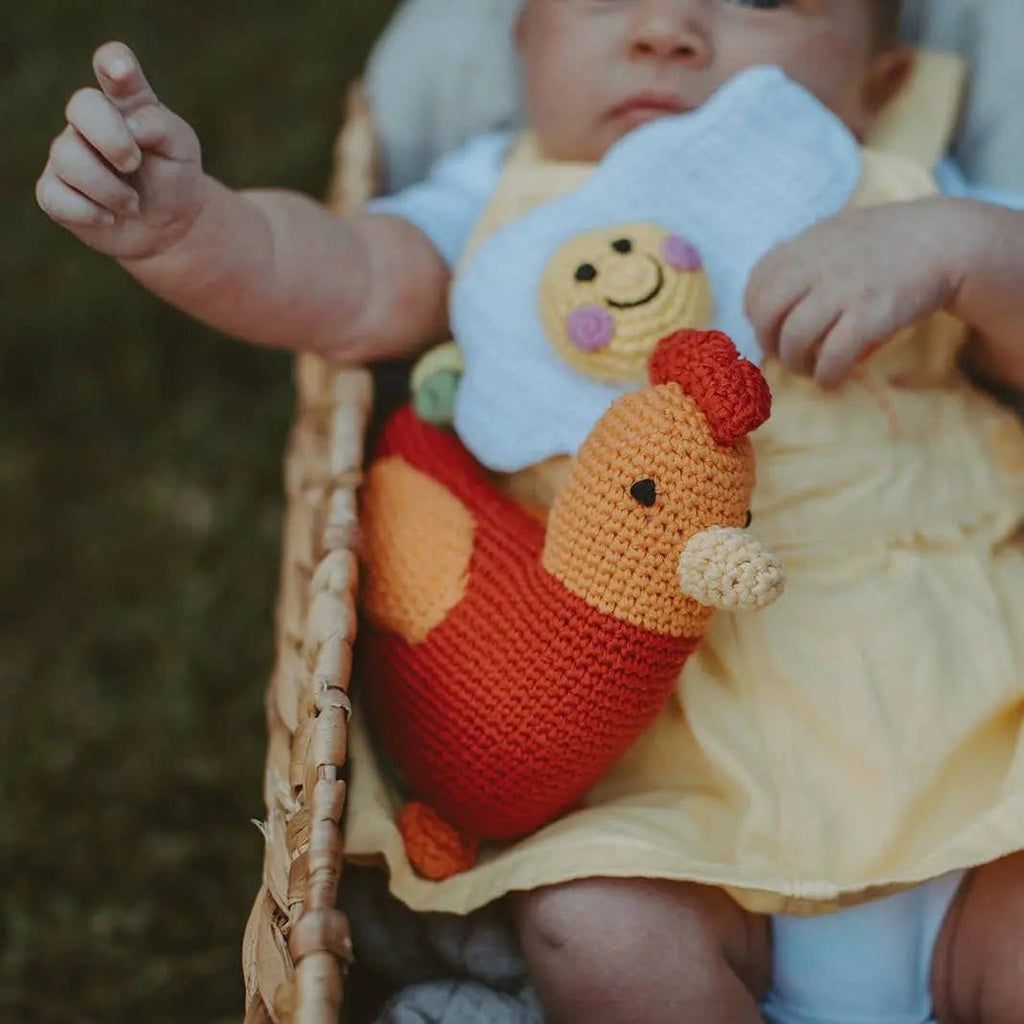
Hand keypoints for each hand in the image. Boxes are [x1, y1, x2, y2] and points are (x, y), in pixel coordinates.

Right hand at [36, 42, 205, 260]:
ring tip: (133, 204)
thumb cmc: (173, 178)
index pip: (113, 65)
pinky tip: (110, 217)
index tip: (123, 73)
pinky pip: (57, 196)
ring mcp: (68, 154)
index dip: (114, 63)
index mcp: (127, 103)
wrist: (170, 227)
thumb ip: (160, 127)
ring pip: (68, 157)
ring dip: (110, 190)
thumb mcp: (181, 150)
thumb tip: (131, 126)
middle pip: (82, 106)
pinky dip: (90, 213)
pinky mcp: (56, 191)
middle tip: (134, 164)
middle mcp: (91, 122)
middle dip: (112, 139)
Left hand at [745, 199, 962, 387]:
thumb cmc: (885, 242)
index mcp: (806, 245)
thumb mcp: (835, 235)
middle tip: (785, 354)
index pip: (757, 283)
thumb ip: (801, 259)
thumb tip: (766, 295)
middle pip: (766, 313)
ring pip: (794, 337)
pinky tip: (830, 379)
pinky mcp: (870, 314)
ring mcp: (843, 289)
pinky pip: (833, 354)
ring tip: (808, 369)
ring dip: (795, 363)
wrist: (944, 239)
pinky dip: (826, 374)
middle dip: (768, 342)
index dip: (756, 313)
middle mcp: (818, 265)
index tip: (771, 328)